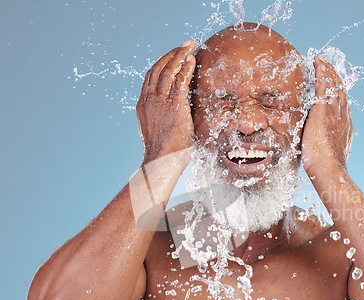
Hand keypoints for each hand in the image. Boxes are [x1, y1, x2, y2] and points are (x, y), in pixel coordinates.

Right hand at [137, 40, 195, 163]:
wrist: (161, 161)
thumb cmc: (163, 153)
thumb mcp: (158, 130)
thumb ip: (162, 118)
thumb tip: (173, 118)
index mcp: (143, 105)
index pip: (151, 77)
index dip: (161, 63)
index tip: (172, 56)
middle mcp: (149, 100)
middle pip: (158, 69)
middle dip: (172, 54)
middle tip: (183, 45)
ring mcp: (160, 102)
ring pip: (168, 71)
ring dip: (179, 56)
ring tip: (189, 47)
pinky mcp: (174, 106)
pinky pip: (180, 81)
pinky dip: (186, 68)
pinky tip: (192, 60)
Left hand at [301, 55, 353, 173]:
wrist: (329, 169)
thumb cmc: (326, 167)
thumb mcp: (330, 154)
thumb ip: (326, 147)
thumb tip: (320, 147)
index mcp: (345, 125)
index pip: (342, 103)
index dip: (337, 91)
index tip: (332, 83)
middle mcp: (343, 116)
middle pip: (340, 90)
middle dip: (334, 75)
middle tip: (327, 64)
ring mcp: (334, 112)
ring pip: (333, 85)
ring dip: (327, 70)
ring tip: (321, 59)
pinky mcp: (323, 110)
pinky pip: (324, 85)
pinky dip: (322, 71)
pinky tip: (317, 61)